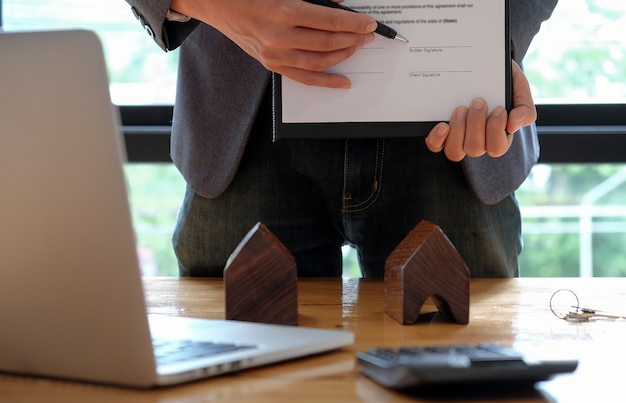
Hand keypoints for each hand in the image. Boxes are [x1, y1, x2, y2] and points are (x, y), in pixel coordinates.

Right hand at [170, 0, 376, 87]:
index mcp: (285, 11)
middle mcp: (280, 37)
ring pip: (320, 62)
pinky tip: (342, 81)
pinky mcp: (272, 65)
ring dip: (343, 56)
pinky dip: (325, 81)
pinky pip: (304, 77)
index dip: (354, 23)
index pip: (330, 21)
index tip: (369, 23)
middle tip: (368, 35)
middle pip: (328, 42)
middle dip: (353, 38)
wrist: (218, 4)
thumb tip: (341, 4)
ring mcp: (275, 55)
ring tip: (358, 48)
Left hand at [424, 60, 536, 160]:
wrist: (483, 67)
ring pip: (455, 152)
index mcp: (499, 136)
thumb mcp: (519, 90)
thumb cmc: (502, 82)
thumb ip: (524, 109)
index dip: (495, 130)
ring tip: (460, 109)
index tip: (499, 108)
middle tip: (477, 101)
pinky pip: (436, 146)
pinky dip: (437, 139)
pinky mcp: (442, 133)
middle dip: (476, 124)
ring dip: (458, 130)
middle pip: (475, 149)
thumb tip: (513, 125)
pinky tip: (442, 126)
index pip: (497, 148)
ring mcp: (458, 139)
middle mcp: (478, 141)